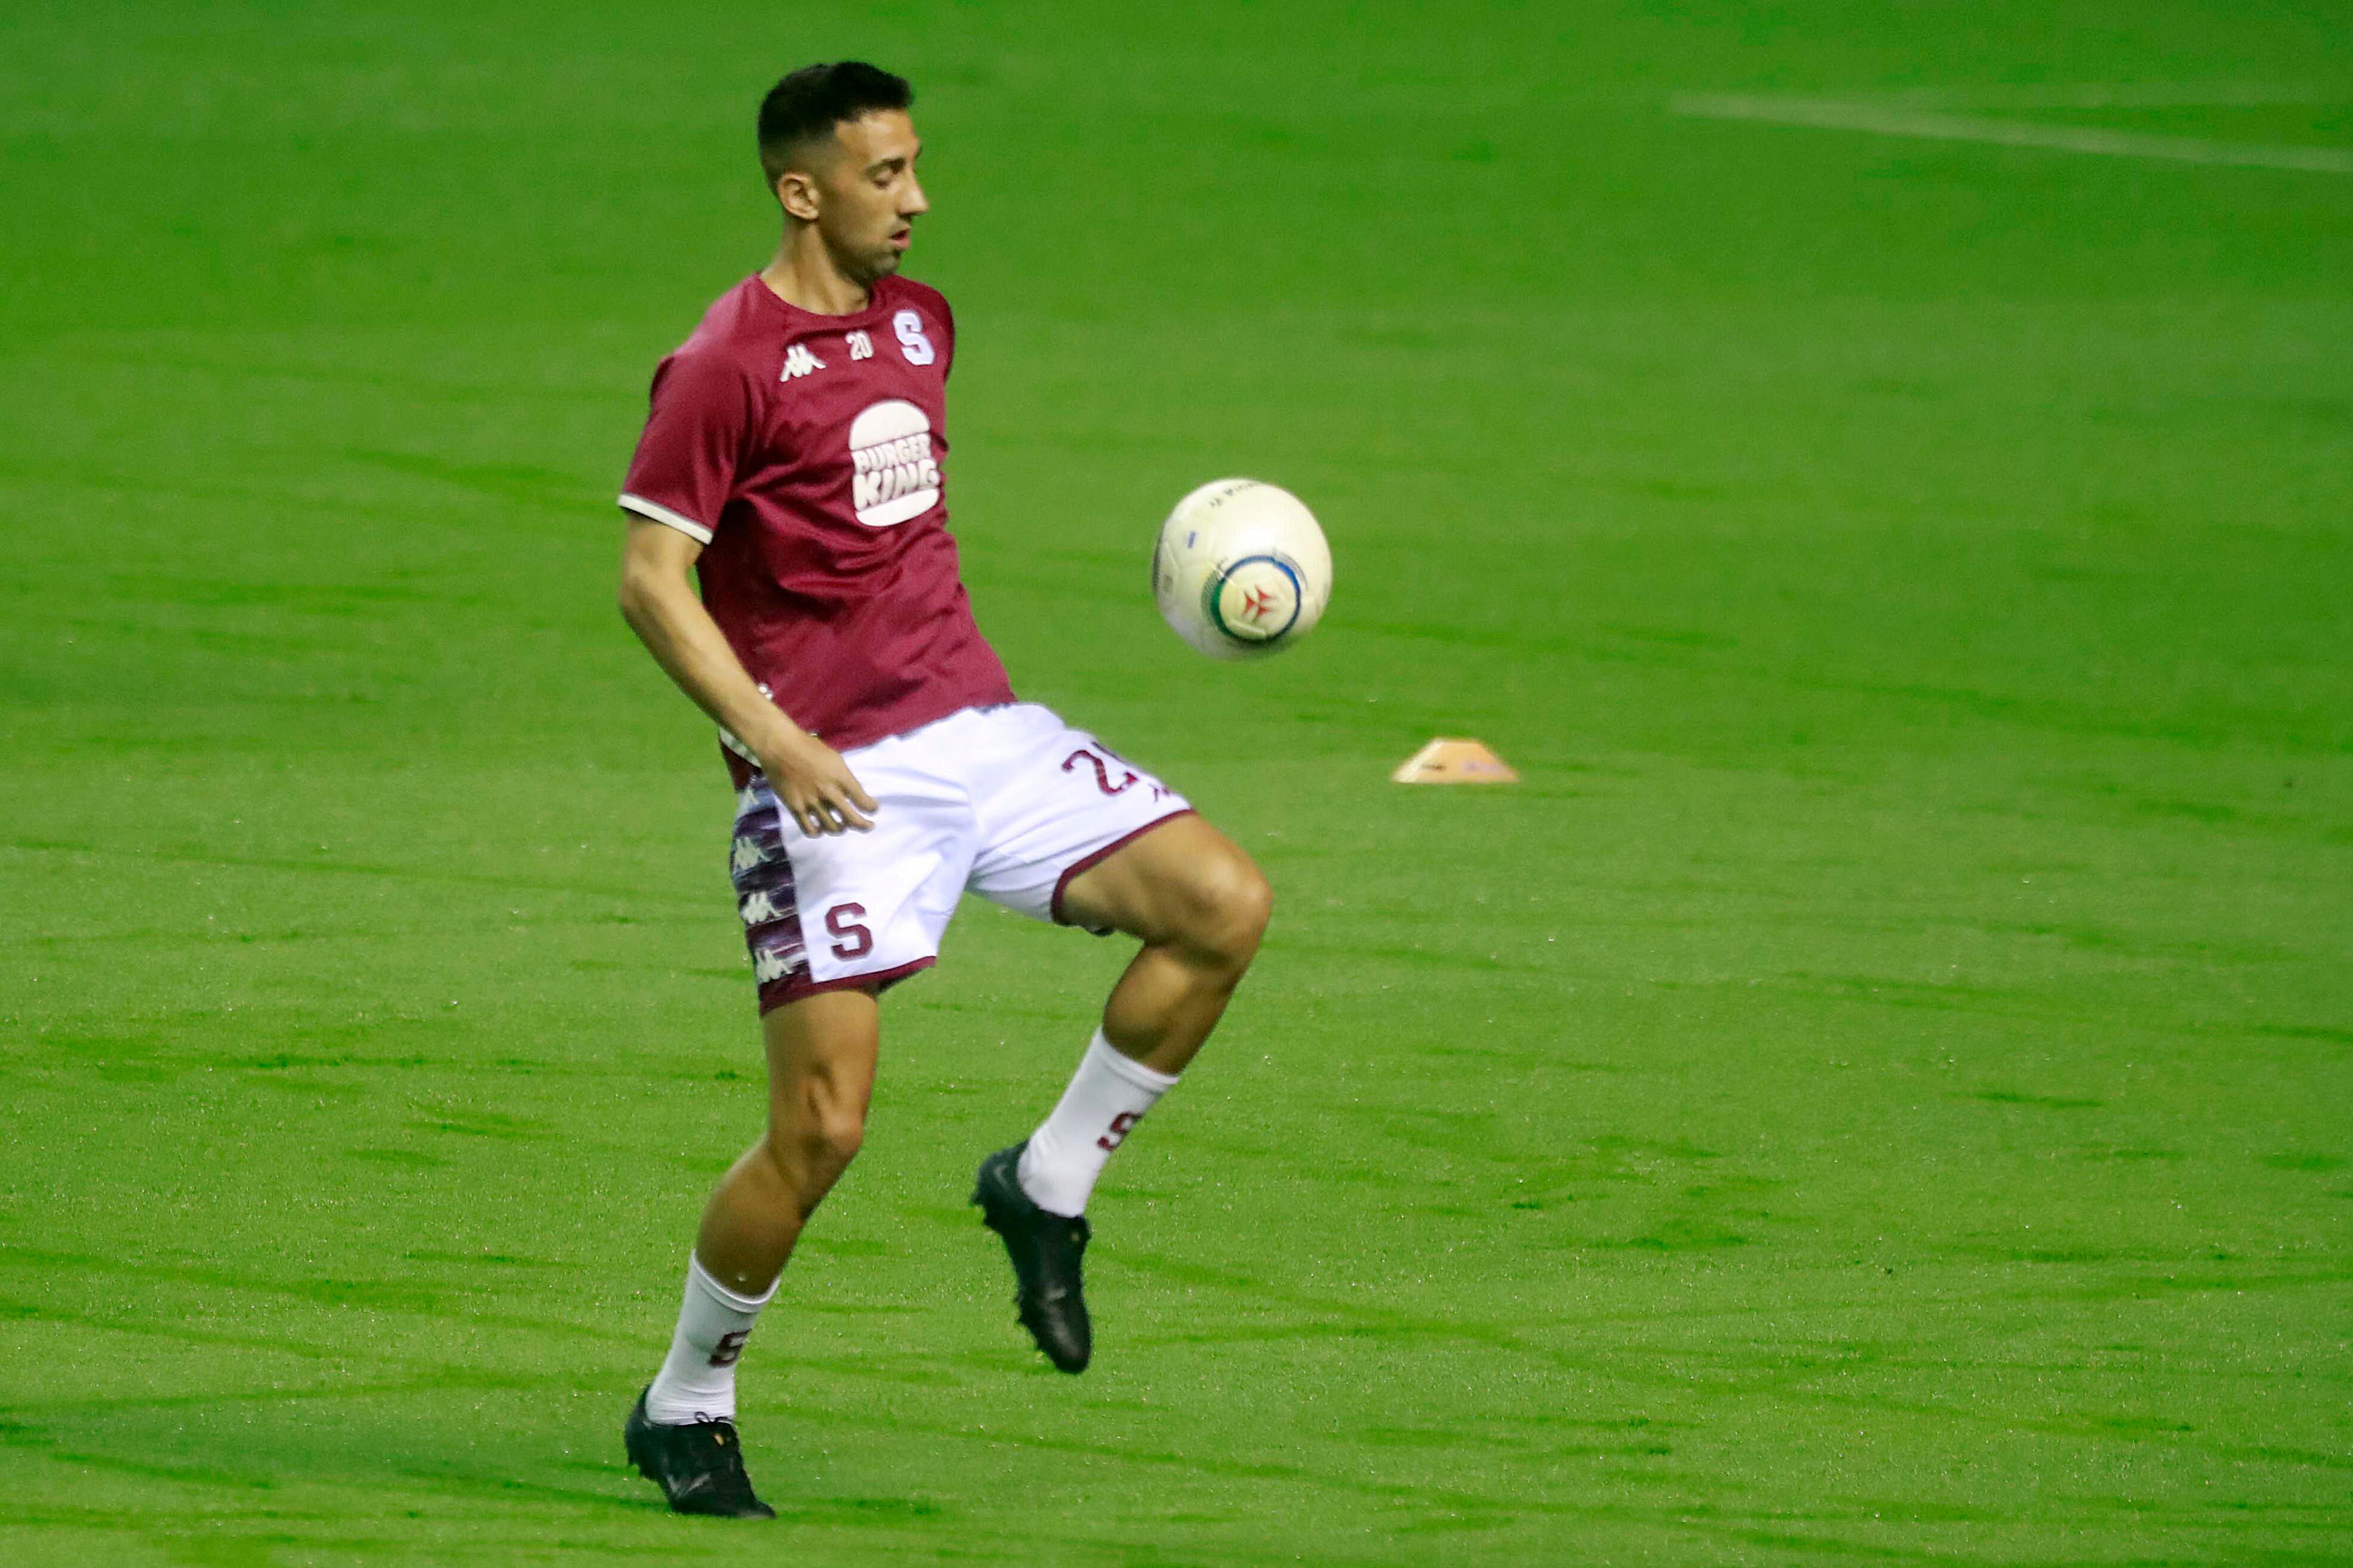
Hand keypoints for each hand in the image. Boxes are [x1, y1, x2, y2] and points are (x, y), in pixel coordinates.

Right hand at [759, 730, 878, 835]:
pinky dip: (818, 833)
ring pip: (832, 828)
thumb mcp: (835, 759)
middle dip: (864, 826)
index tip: (873, 809)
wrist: (780, 747)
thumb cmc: (809, 747)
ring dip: (840, 829)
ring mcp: (812, 802)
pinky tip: (819, 829)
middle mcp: (829, 793)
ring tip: (841, 826)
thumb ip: (844, 778)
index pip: (863, 801)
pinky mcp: (796, 808)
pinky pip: (810, 830)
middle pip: (852, 820)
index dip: (872, 808)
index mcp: (841, 778)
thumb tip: (850, 794)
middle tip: (868, 826)